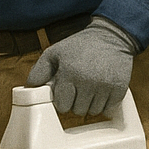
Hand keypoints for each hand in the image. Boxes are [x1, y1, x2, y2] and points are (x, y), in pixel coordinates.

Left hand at [25, 17, 140, 116]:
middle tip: (78, 88)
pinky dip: (104, 104)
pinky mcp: (119, 88)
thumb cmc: (80, 45)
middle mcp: (87, 80)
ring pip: (92, 112)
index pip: (61, 105)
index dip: (62, 100)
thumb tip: (29, 88)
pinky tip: (101, 91)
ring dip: (89, 104)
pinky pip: (108, 110)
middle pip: (77, 111)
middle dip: (75, 102)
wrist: (111, 36)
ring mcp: (105, 85)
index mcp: (69, 72)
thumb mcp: (55, 52)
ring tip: (90, 89)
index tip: (65, 91)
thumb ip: (39, 70)